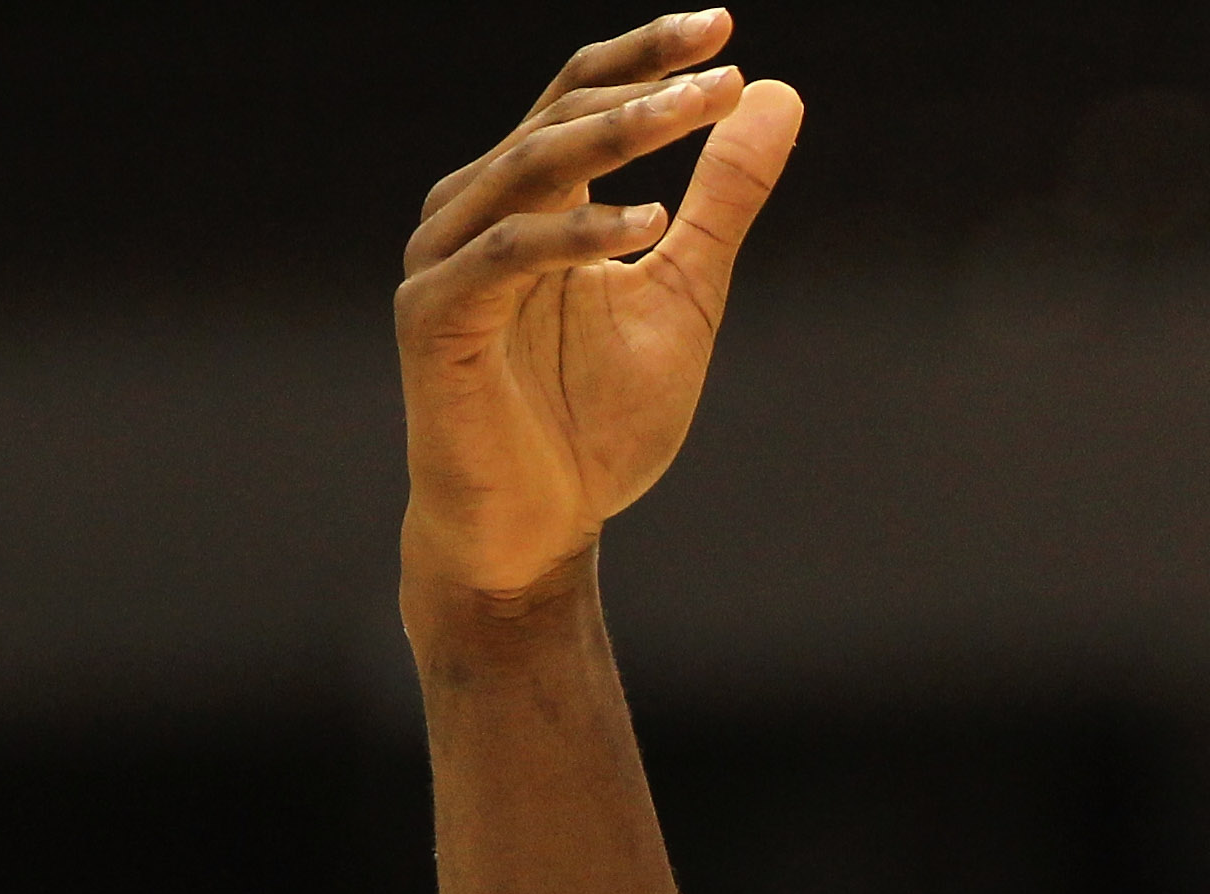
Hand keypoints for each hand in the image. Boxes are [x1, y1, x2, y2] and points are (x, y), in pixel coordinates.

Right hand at [398, 10, 801, 608]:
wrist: (538, 528)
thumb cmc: (600, 421)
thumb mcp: (687, 292)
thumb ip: (724, 200)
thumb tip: (775, 94)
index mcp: (528, 197)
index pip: (581, 97)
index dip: (646, 57)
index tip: (724, 29)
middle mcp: (476, 209)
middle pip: (558, 117)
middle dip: (644, 89)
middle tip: (723, 72)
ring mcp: (447, 258)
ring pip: (531, 169)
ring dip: (618, 137)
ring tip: (697, 114)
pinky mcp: (435, 316)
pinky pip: (509, 254)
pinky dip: (578, 235)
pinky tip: (649, 223)